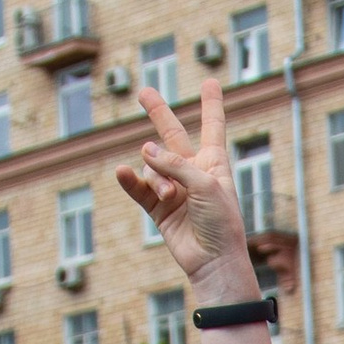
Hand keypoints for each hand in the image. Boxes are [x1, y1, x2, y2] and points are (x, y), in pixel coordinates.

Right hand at [117, 80, 253, 294]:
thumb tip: (144, 150)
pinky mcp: (158, 208)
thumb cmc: (220, 222)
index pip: (213, 126)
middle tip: (144, 92)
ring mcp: (174, 188)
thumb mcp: (205, 184)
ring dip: (157, 178)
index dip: (212, 104)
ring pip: (153, 167)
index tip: (211, 81)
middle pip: (172, 135)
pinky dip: (131, 181)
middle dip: (159, 113)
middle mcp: (193, 171)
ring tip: (169, 197)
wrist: (213, 261)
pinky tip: (122, 173)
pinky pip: (139, 188)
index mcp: (214, 163)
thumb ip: (176, 164)